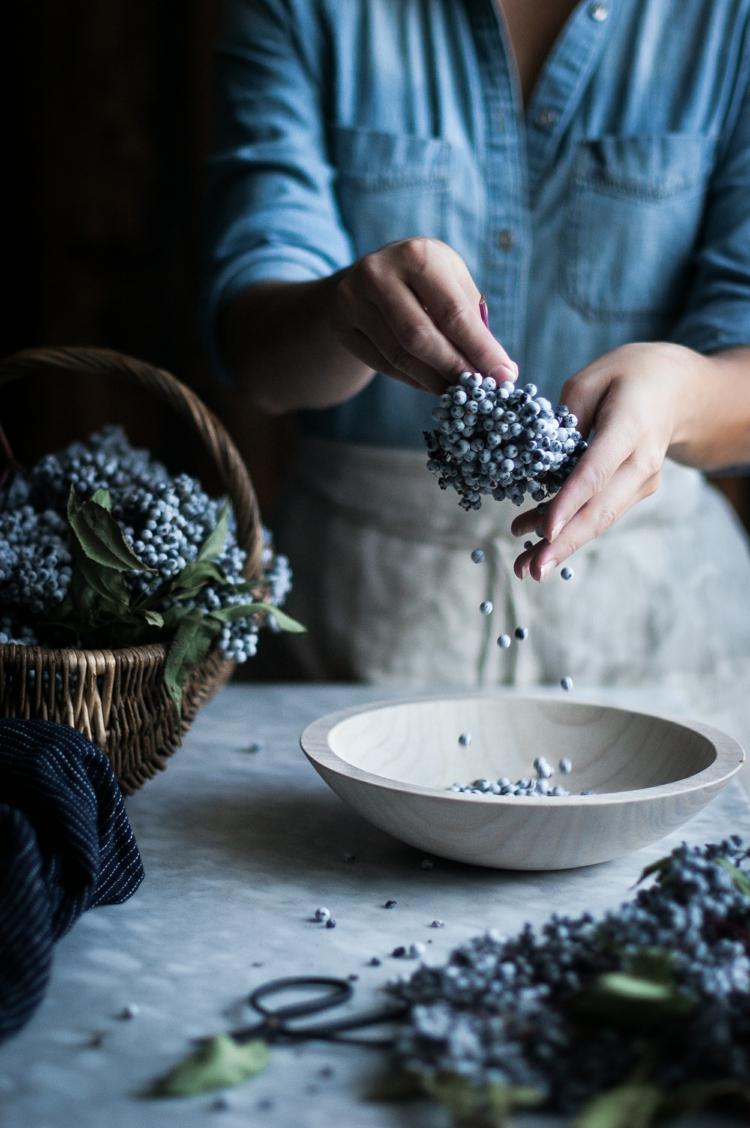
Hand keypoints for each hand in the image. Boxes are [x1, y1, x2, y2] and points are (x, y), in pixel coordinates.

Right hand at [332, 237, 516, 393]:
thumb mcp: (450, 282)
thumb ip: (474, 322)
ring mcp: (353, 300)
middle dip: (456, 369)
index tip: (504, 377)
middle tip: (480, 391)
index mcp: (417, 255)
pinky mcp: (343, 325)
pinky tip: (432, 384)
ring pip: (400, 356)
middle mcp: (379, 272)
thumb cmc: (423, 281)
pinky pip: (382, 364)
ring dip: (434, 380)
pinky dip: (412, 380)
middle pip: (421, 337)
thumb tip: (503, 371)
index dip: (481, 350)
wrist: (367, 276)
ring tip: (458, 392)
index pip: (453, 313)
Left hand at [510, 342, 704, 580]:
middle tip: (530, 569)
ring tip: (524, 566)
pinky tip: (537, 542)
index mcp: (630, 426)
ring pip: (601, 519)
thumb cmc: (627, 377)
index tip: (545, 532)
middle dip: (564, 542)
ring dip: (562, 544)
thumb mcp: (591, 379)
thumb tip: (544, 461)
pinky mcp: (635, 491)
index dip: (569, 502)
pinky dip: (570, 529)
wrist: (678, 390)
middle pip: (601, 508)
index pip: (596, 471)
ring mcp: (642, 481)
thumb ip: (566, 418)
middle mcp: (641, 462)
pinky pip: (601, 513)